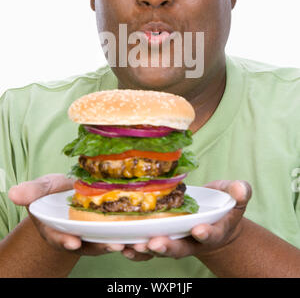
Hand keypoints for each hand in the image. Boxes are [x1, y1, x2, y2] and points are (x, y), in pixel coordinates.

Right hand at [8, 173, 147, 257]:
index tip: (72, 242)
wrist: (74, 193)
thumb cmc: (56, 192)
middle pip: (91, 245)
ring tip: (138, 243)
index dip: (65, 240)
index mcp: (60, 228)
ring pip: (111, 242)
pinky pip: (126, 235)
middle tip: (116, 246)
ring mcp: (98, 234)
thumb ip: (32, 191)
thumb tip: (13, 193)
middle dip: (103, 247)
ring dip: (125, 245)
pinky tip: (150, 232)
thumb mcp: (43, 188)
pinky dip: (136, 236)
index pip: (60, 237)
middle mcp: (80, 236)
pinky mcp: (115, 227)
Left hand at [122, 179, 251, 260]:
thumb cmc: (224, 203)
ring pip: (161, 250)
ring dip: (146, 250)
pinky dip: (135, 250)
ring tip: (133, 246)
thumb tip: (242, 189)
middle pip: (181, 248)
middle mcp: (193, 241)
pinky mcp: (162, 237)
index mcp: (213, 230)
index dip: (206, 233)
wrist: (214, 218)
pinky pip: (147, 248)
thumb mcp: (235, 195)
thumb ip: (240, 192)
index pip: (210, 234)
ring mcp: (176, 241)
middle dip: (168, 246)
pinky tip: (122, 246)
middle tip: (155, 243)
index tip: (199, 230)